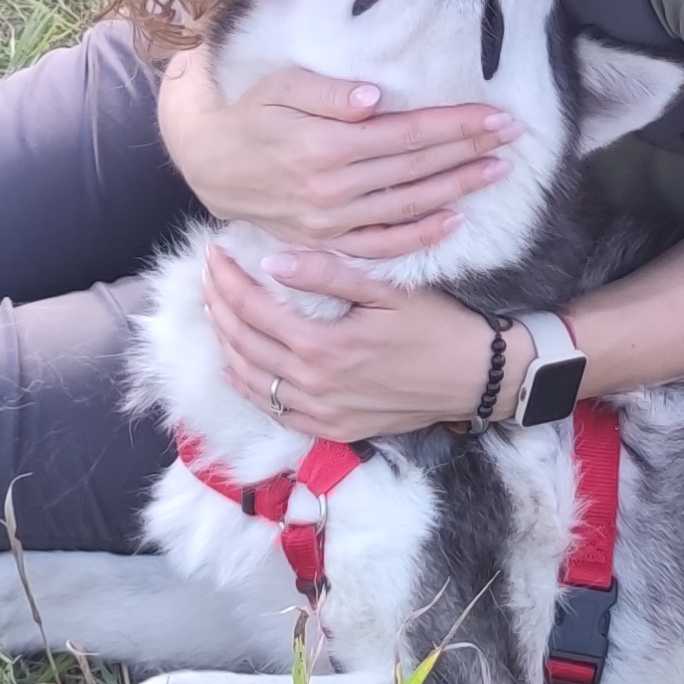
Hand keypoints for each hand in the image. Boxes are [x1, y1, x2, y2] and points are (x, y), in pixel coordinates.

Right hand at [159, 46, 516, 257]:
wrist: (212, 164)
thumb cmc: (252, 115)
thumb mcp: (280, 88)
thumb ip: (327, 94)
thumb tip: (374, 99)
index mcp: (325, 147)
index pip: (407, 134)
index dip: (456, 125)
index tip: (495, 115)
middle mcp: (332, 189)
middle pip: (417, 168)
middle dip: (469, 150)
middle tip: (513, 136)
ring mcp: (331, 222)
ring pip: (408, 206)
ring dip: (457, 188)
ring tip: (496, 171)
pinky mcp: (327, 242)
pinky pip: (381, 245)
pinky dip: (420, 237)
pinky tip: (453, 221)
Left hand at [204, 241, 507, 445]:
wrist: (476, 378)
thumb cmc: (438, 326)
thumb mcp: (388, 291)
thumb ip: (328, 275)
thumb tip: (272, 263)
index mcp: (323, 345)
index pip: (253, 309)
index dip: (227, 280)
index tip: (214, 254)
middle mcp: (314, 384)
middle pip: (242, 344)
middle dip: (217, 307)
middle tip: (207, 276)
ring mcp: (321, 412)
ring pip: (252, 380)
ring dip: (225, 345)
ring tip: (215, 312)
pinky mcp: (334, 429)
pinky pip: (276, 412)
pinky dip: (248, 387)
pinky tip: (236, 367)